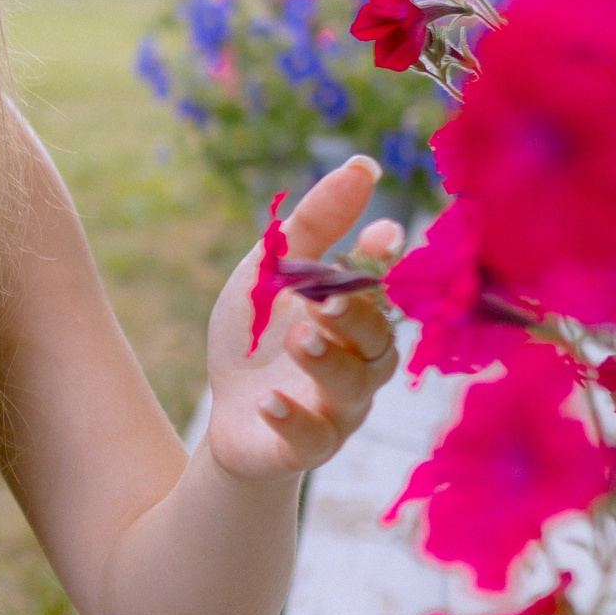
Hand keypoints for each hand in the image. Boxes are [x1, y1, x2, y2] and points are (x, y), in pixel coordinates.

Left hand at [204, 156, 402, 480]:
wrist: (232, 419)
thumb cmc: (260, 339)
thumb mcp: (271, 274)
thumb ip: (315, 226)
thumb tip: (363, 166)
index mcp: (357, 318)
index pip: (383, 289)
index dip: (383, 266)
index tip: (379, 236)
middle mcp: (361, 364)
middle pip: (377, 340)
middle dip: (355, 316)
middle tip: (326, 298)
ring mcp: (338, 409)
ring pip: (352, 387)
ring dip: (327, 361)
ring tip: (298, 337)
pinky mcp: (305, 447)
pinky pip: (310, 438)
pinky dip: (291, 418)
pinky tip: (268, 400)